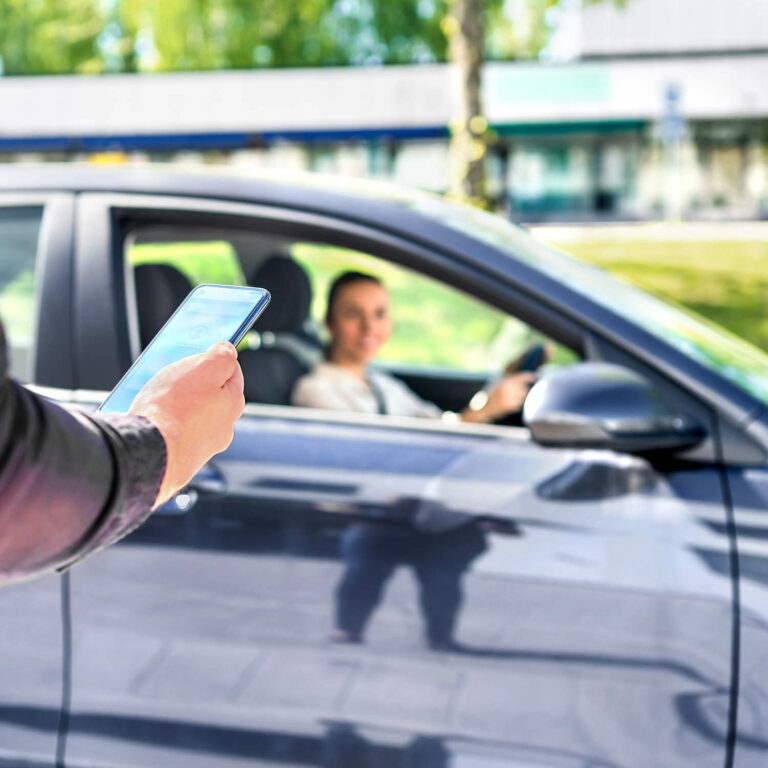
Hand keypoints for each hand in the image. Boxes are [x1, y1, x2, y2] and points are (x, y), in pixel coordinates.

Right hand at [129, 342, 244, 507]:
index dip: (214, 360)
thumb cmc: (175, 409)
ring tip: (155, 398)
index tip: (198, 355)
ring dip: (177, 405)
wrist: (148, 453)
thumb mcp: (203, 368)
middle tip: (172, 376)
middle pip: (211, 395)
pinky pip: (175, 433)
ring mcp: (203, 446)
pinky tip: (151, 420)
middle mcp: (223, 428)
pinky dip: (166, 425)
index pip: (232, 372)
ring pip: (192, 416)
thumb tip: (228, 350)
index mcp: (233, 404)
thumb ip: (222, 356)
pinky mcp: (181, 460)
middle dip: (193, 384)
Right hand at [462, 372, 536, 422]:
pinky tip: (508, 404)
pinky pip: (519, 404)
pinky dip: (516, 404)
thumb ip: (507, 381)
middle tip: (515, 391)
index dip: (528, 376)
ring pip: (522, 396)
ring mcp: (509, 398)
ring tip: (510, 398)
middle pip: (523, 388)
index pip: (520, 377)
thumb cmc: (490, 395)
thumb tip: (519, 378)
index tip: (533, 376)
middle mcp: (508, 390)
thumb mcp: (497, 384)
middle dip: (521, 389)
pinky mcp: (510, 406)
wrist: (483, 408)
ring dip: (519, 397)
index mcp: (505, 382)